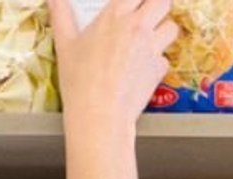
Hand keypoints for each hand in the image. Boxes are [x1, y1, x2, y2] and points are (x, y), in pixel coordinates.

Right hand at [49, 0, 178, 128]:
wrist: (100, 113)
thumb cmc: (80, 79)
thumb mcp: (64, 42)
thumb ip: (60, 13)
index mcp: (115, 15)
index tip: (133, 1)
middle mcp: (138, 28)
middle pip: (162, 1)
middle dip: (158, 4)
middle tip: (149, 10)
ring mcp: (152, 49)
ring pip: (172, 27)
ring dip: (164, 28)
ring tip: (152, 34)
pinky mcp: (158, 71)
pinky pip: (166, 57)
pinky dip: (158, 59)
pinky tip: (145, 65)